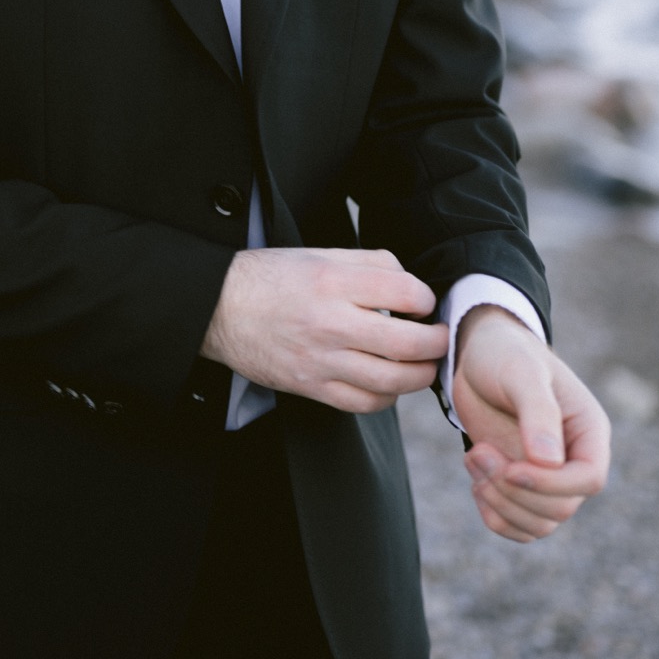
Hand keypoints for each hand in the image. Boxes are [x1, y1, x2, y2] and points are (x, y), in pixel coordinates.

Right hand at [201, 247, 448, 413]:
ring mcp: (320, 360)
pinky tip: (389, 384)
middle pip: (407, 344)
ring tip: (422, 364)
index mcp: (333, 281)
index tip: (423, 303)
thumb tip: (411, 286)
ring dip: (419, 375)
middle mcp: (329, 322)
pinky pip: (363, 403)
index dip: (425, 300)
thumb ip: (370, 264)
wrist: (220, 308)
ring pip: (392, 382)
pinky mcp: (310, 387)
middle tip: (439, 337)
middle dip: (435, 343)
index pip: (406, 293)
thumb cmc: (272, 277)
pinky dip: (387, 397)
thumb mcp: (320, 254)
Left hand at [453, 305, 610, 542]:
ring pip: (539, 524)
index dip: (551, 485)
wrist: (478, 356)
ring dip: (499, 502)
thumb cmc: (505, 354)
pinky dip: (494, 514)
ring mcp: (548, 478)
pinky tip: (476, 479)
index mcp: (588, 430)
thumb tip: (550, 462)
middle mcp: (574, 459)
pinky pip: (518, 527)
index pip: (589, 479)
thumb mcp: (520, 372)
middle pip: (560, 508)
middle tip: (477, 452)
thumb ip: (538, 412)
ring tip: (473, 457)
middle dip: (513, 490)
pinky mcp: (522, 487)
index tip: (511, 468)